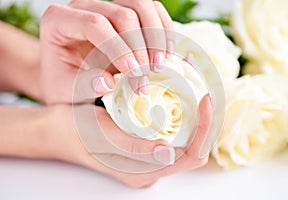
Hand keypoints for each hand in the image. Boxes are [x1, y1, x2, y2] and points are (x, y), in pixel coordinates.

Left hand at [40, 0, 172, 103]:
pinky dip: (163, 30)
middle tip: (146, 76)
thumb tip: (108, 82)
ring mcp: (105, 5)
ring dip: (155, 35)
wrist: (66, 75)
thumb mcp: (66, 90)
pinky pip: (151, 10)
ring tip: (159, 64)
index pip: (94, 24)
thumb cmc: (63, 81)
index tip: (133, 72)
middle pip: (121, 13)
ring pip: (140, 5)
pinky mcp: (123, 11)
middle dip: (139, 47)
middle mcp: (83, 6)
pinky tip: (166, 53)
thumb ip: (83, 85)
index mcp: (59, 21)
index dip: (118, 47)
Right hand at [47, 94, 211, 187]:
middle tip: (203, 86)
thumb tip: (167, 153)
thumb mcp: (101, 136)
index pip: (192, 155)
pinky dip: (182, 111)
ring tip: (195, 86)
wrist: (59, 132)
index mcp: (144, 172)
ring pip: (187, 137)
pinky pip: (174, 130)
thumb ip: (134, 148)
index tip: (204, 96)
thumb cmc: (76, 133)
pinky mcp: (146, 145)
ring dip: (196, 113)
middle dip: (205, 117)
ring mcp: (150, 157)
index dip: (205, 127)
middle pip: (195, 145)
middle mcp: (152, 168)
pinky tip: (179, 92)